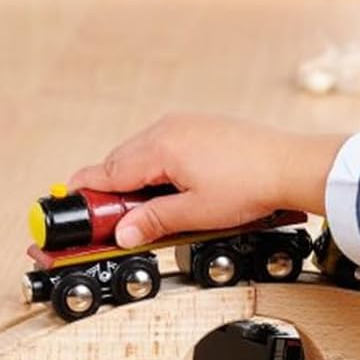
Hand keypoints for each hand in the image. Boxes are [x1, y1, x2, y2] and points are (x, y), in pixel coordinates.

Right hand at [67, 114, 342, 248]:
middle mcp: (166, 129)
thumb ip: (152, 222)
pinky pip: (161, 151)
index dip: (84, 197)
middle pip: (118, 164)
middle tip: (104, 225)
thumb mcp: (194, 214)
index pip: (105, 173)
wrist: (291, 166)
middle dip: (108, 194)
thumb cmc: (250, 185)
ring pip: (139, 157)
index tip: (68, 213)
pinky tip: (166, 194)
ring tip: (140, 214)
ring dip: (132, 184)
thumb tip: (122, 233)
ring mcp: (183, 126)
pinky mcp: (198, 130)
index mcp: (159, 148)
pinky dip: (154, 173)